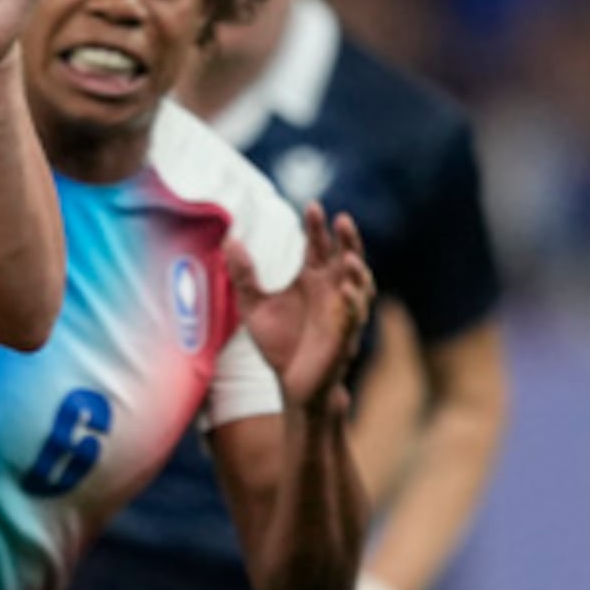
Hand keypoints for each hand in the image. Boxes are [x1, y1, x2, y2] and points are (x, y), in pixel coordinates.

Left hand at [243, 206, 372, 412]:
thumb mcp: (253, 306)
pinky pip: (353, 317)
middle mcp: (332, 291)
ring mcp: (342, 313)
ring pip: (359, 286)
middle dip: (347, 240)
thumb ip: (244, 275)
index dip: (317, 228)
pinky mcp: (344, 337)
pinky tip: (346, 291)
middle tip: (341, 219)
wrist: (291, 383)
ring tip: (350, 257)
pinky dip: (353, 304)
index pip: (318, 247)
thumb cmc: (279, 342)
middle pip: (345, 258)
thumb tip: (230, 240)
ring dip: (357, 271)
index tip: (312, 206)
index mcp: (312, 280)